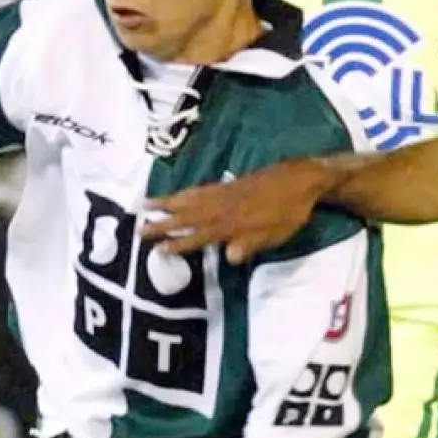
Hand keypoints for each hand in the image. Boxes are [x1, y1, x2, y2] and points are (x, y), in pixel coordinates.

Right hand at [142, 158, 331, 263]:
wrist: (299, 179)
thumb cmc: (290, 212)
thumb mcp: (275, 234)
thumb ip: (251, 245)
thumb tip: (228, 257)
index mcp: (232, 224)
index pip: (200, 236)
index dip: (179, 243)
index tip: (158, 249)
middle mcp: (222, 208)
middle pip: (186, 216)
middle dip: (162, 223)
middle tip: (139, 229)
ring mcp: (223, 194)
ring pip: (188, 200)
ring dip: (165, 204)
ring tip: (144, 205)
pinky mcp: (227, 185)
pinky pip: (198, 189)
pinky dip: (183, 192)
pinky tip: (175, 195)